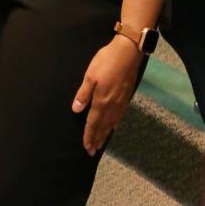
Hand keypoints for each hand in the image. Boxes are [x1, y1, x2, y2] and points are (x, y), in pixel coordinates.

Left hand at [73, 35, 146, 154]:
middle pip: (103, 126)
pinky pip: (120, 116)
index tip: (86, 147)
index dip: (89, 135)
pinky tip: (114, 126)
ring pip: (112, 123)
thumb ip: (83, 94)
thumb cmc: (106, 62)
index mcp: (101, 101)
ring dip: (105, 134)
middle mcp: (112, 105)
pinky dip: (115, 124)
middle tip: (92, 151)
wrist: (128, 53)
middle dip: (97, 139)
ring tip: (101, 143)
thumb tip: (76, 110)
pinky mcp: (126, 96)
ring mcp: (121, 102)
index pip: (93, 122)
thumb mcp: (90, 76)